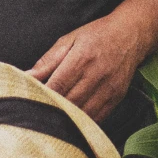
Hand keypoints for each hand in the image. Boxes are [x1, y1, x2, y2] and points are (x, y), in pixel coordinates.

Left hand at [28, 12, 148, 121]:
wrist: (130, 35)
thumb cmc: (96, 35)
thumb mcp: (69, 40)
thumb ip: (48, 60)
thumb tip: (27, 76)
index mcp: (82, 58)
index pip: (57, 86)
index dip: (42, 97)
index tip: (29, 103)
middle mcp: (96, 76)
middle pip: (69, 103)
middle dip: (51, 110)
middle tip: (37, 113)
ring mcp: (108, 89)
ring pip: (83, 115)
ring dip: (66, 119)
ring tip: (52, 119)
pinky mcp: (116, 99)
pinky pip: (96, 119)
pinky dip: (82, 123)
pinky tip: (71, 121)